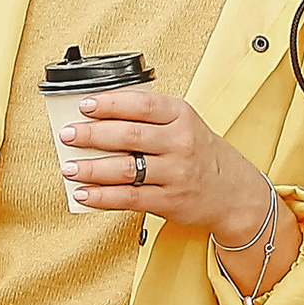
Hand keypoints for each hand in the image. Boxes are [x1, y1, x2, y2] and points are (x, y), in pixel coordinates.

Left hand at [60, 86, 274, 254]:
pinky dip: (102, 197)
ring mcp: (175, 173)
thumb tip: (99, 118)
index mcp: (182, 116)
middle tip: (68, 135)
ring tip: (69, 167)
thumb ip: (150, 119)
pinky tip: (84, 194)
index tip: (85, 105)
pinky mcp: (169, 201)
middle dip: (92, 134)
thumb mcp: (184, 125)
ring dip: (92, 168)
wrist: (235, 193)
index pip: (142, 104)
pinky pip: (129, 198)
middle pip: (129, 135)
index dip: (110, 103)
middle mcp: (180, 143)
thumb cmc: (202, 154)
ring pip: (126, 168)